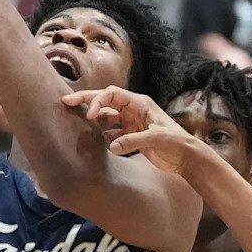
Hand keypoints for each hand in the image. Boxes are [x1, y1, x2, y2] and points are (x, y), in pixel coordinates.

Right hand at [62, 85, 200, 176]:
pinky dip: (102, 135)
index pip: (112, 94)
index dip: (98, 101)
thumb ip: (133, 141)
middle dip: (86, 101)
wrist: (186, 157)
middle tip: (66, 101)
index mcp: (139, 103)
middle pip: (105, 101)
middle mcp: (133, 110)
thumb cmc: (176, 143)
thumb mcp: (156, 139)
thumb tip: (110, 146)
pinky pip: (111, 132)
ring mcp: (131, 123)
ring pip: (106, 117)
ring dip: (93, 119)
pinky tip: (93, 141)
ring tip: (75, 123)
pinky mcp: (131, 136)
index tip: (89, 115)